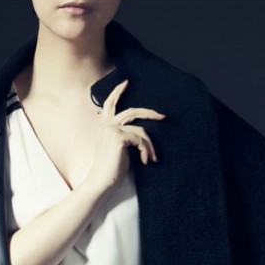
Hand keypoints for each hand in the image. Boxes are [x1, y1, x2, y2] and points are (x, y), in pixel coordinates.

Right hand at [84, 79, 165, 195]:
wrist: (101, 182)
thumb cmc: (110, 169)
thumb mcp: (118, 148)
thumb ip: (125, 136)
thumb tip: (142, 132)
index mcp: (103, 127)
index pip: (109, 104)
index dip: (117, 92)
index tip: (126, 82)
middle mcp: (106, 125)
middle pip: (132, 111)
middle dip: (149, 112)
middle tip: (163, 116)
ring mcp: (111, 130)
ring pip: (141, 130)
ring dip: (150, 145)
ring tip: (152, 158)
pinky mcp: (119, 138)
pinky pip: (141, 139)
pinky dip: (147, 150)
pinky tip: (146, 161)